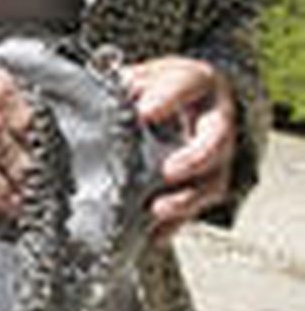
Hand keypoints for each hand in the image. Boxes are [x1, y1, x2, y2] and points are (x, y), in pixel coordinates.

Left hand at [119, 55, 237, 242]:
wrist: (188, 98)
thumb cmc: (158, 87)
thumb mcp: (142, 75)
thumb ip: (123, 85)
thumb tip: (93, 96)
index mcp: (197, 82)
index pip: (186, 86)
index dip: (167, 100)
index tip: (144, 113)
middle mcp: (214, 119)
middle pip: (216, 139)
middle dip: (194, 158)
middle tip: (168, 171)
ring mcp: (217, 155)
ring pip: (213, 181)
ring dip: (186, 200)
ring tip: (157, 210)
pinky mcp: (207, 183)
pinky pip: (198, 208)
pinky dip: (176, 223)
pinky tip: (155, 234)